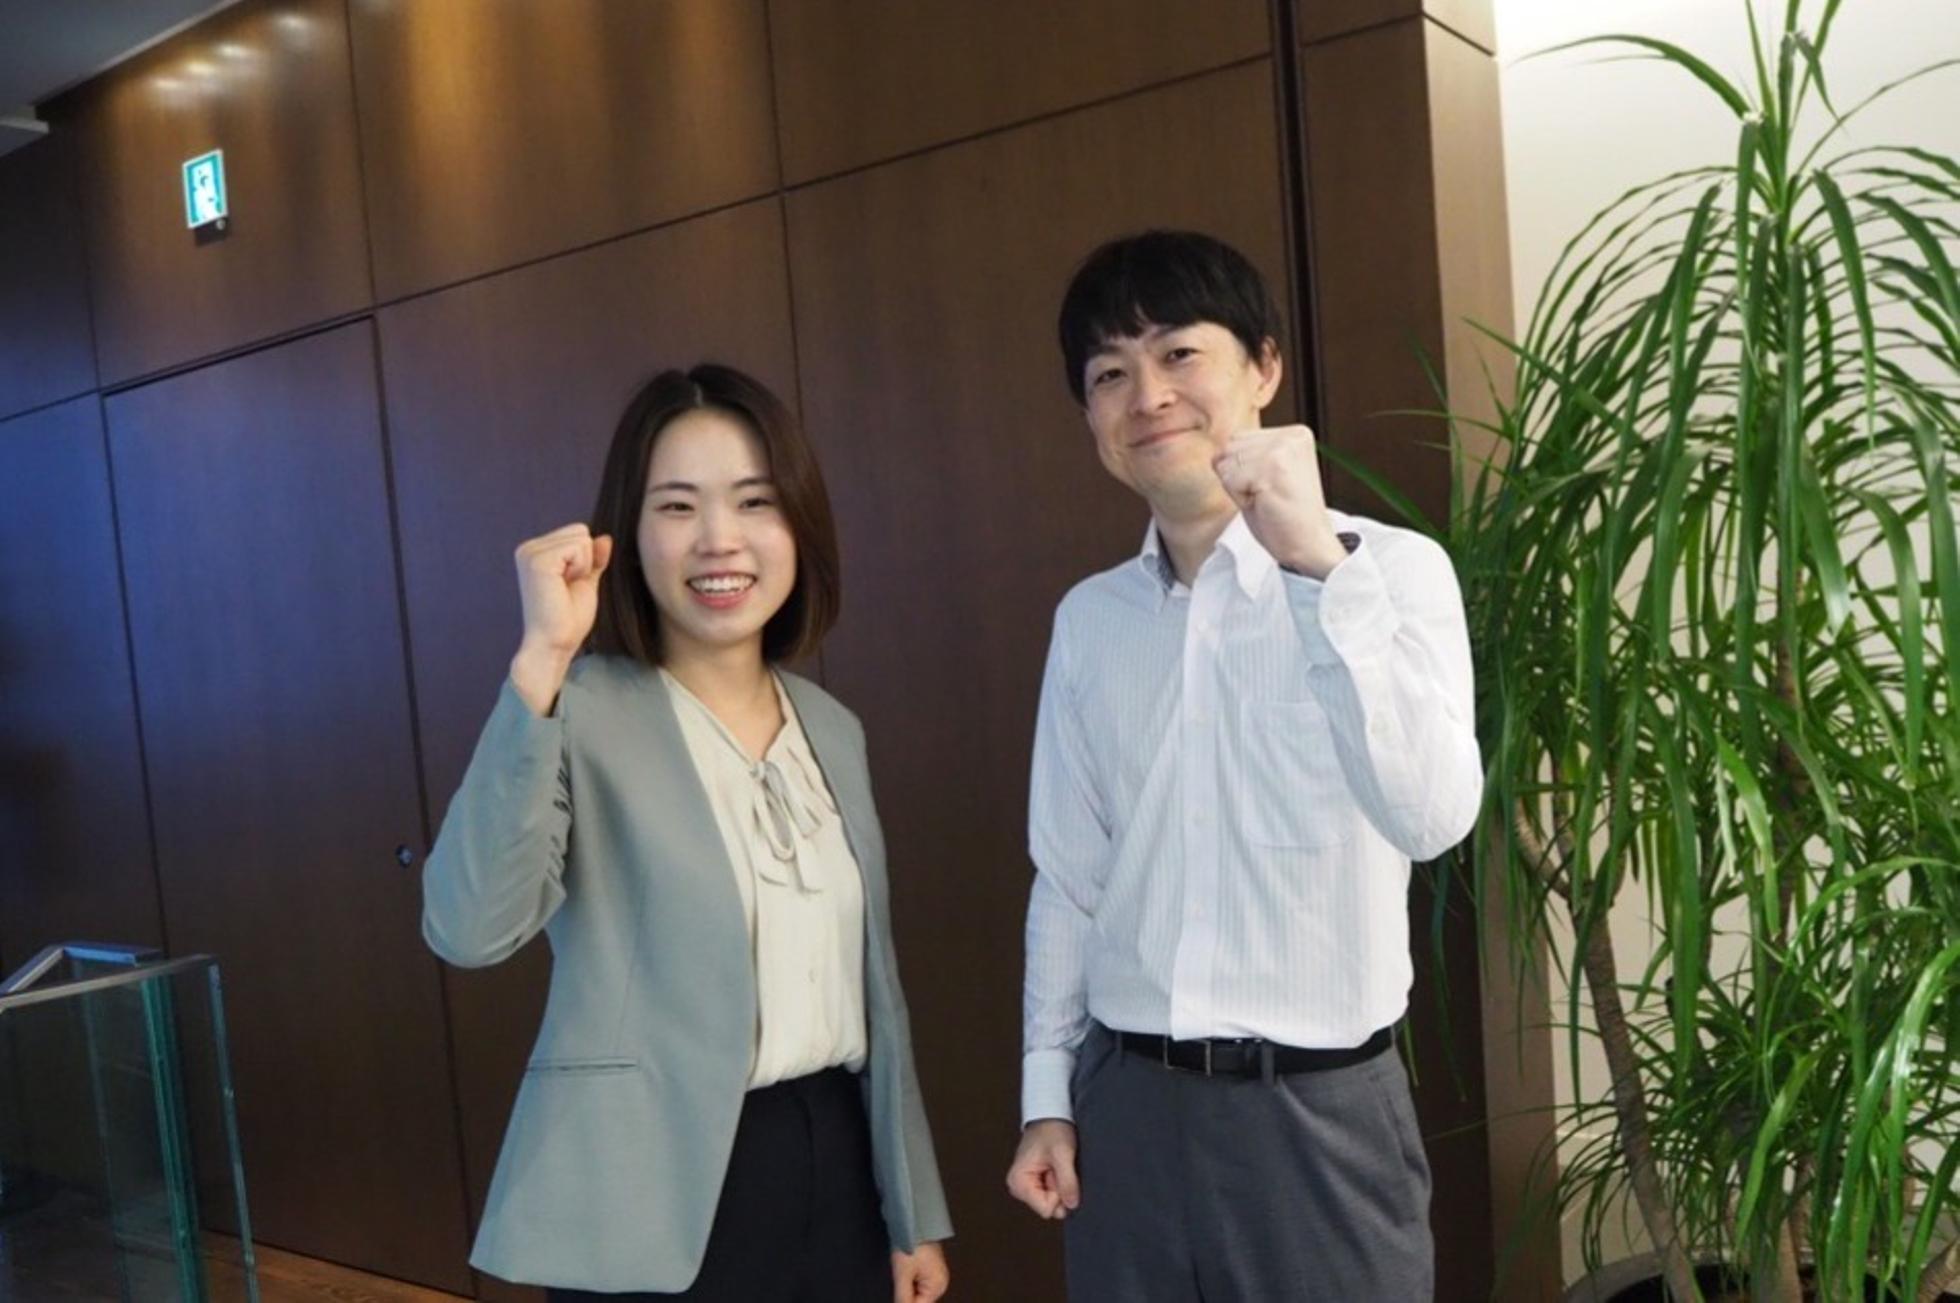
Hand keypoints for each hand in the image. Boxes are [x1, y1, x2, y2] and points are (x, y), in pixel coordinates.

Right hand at [509, 523, 612, 714]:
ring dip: (583, 567)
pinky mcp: (538, 561)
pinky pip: (578, 548)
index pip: (578, 532)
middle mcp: (528, 548)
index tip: (569, 585)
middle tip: (567, 587)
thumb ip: (594, 558)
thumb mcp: (586, 581)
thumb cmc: (568, 618)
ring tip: (564, 589)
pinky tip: (563, 587)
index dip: (585, 560)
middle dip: (585, 561)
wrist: (555, 643)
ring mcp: (531, 553)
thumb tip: (605, 537)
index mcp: (536, 551)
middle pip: (580, 531)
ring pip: (581, 539)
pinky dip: (580, 569)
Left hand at [890, 1240, 948, 1301]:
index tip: (900, 1289)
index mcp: (938, 1286)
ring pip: (917, 1291)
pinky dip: (910, 1278)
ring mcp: (936, 1274)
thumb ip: (902, 1298)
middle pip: (919, 1300)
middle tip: (902, 1276)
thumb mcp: (902, 1274)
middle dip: (907, 1293)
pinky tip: (906, 1267)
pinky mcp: (930, 1267)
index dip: (905, 1302)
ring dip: (907, 1285)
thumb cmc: (911, 1242)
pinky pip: (918, 1281)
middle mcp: (941, 1282)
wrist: (914, 1220)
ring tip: (904, 1268)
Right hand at [1005, 1119, 1079, 1219]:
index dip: (1058, 1193)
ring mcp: (1027, 1187)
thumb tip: (1072, 1205)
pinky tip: (1056, 1167)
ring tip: (1057, 1165)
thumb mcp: (1062, 1153)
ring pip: (1053, 1202)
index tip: (1056, 1171)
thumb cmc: (1052, 1129)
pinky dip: (1059, 1182)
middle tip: (1057, 1167)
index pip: (1046, 1209)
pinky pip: (1053, 1194)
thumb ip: (1067, 1181)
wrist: (1051, 1115)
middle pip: (1049, 1207)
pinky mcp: (1036, 1183)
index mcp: (1018, 1182)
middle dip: (1059, 1190)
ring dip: (1060, 1185)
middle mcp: (1018, 1188)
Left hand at [1212, 425, 1347, 578]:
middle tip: (1267, 495)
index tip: (1270, 486)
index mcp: (1293, 434)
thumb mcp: (1266, 474)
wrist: (1309, 546)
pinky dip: (1240, 499)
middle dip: (1238, 478)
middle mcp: (1290, 436)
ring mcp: (1282, 449)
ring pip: (1226, 464)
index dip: (1242, 470)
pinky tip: (1265, 504)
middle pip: (1228, 448)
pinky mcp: (1271, 468)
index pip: (1236, 439)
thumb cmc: (1286, 517)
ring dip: (1239, 489)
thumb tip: (1215, 452)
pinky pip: (1229, 481)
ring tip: (1267, 499)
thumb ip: (1247, 454)